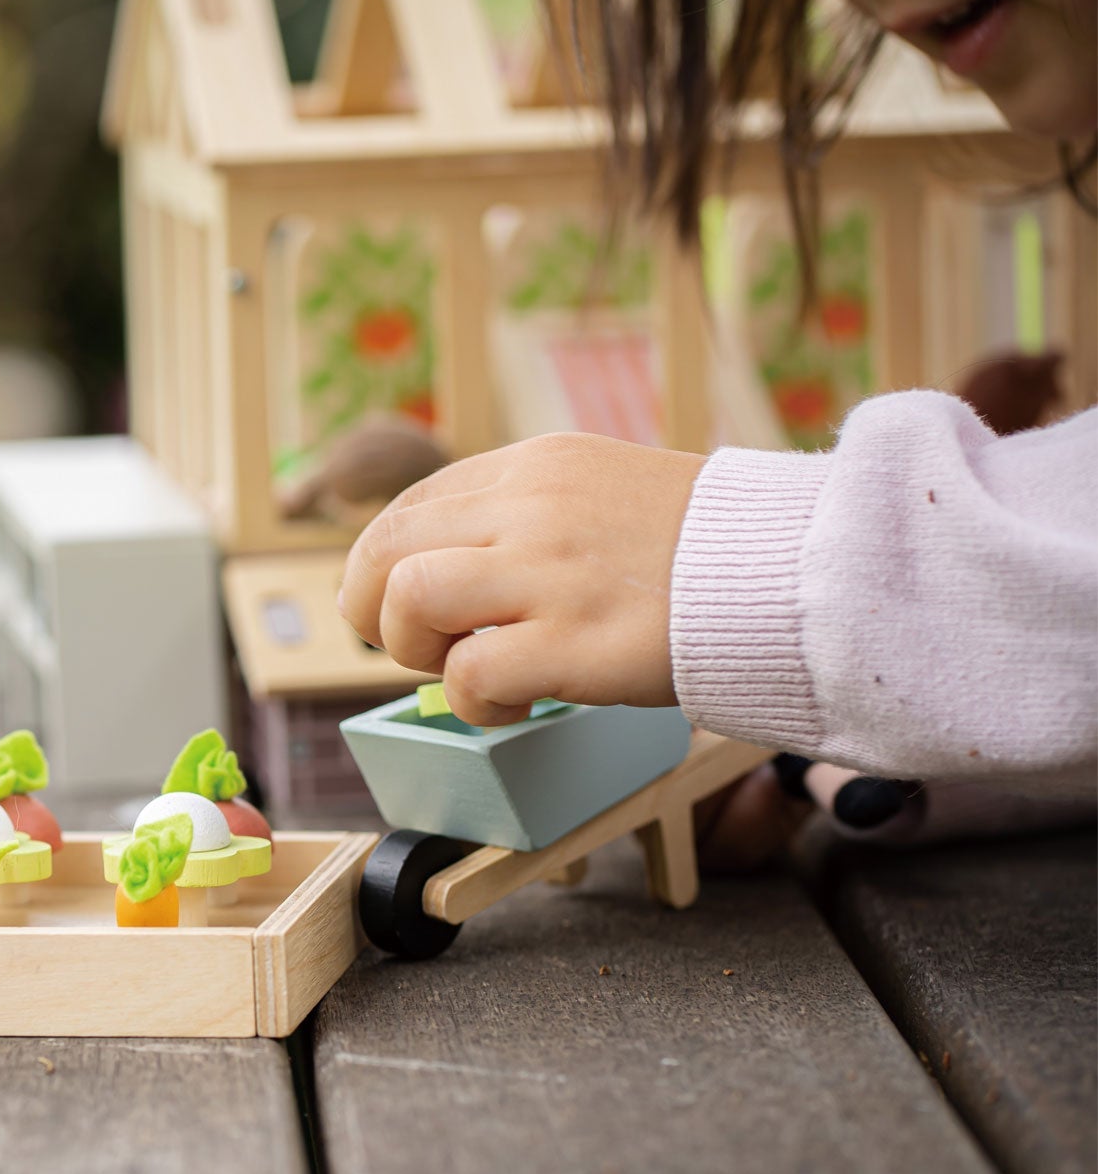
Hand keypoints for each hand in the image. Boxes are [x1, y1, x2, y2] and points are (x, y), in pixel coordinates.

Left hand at [337, 433, 704, 725]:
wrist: (797, 573)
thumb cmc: (703, 550)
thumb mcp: (603, 492)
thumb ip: (526, 517)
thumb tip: (445, 571)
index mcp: (534, 467)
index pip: (408, 509)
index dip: (386, 568)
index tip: (403, 606)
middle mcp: (530, 507)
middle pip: (384, 551)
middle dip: (377, 610)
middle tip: (422, 647)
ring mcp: (549, 573)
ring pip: (409, 600)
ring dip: (418, 651)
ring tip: (468, 670)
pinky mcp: (573, 643)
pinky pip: (469, 677)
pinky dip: (475, 704)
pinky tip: (517, 706)